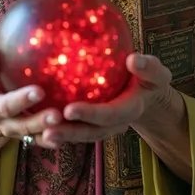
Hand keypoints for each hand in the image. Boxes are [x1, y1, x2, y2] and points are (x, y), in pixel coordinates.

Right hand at [0, 50, 63, 147]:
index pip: (5, 106)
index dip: (21, 100)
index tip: (39, 91)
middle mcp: (5, 123)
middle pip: (23, 125)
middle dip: (39, 121)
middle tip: (57, 114)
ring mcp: (19, 131)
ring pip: (35, 135)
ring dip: (50, 132)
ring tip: (65, 123)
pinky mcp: (31, 135)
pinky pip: (43, 139)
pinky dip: (55, 138)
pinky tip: (68, 134)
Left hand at [42, 53, 179, 145]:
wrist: (146, 93)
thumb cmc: (149, 77)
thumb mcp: (156, 72)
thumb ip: (148, 67)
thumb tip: (133, 59)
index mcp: (129, 110)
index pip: (108, 115)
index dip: (90, 114)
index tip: (69, 109)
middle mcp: (114, 124)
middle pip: (89, 132)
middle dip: (69, 132)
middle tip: (48, 129)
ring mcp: (102, 127)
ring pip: (79, 134)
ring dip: (61, 135)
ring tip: (39, 131)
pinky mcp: (91, 124)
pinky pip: (74, 127)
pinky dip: (58, 127)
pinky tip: (38, 120)